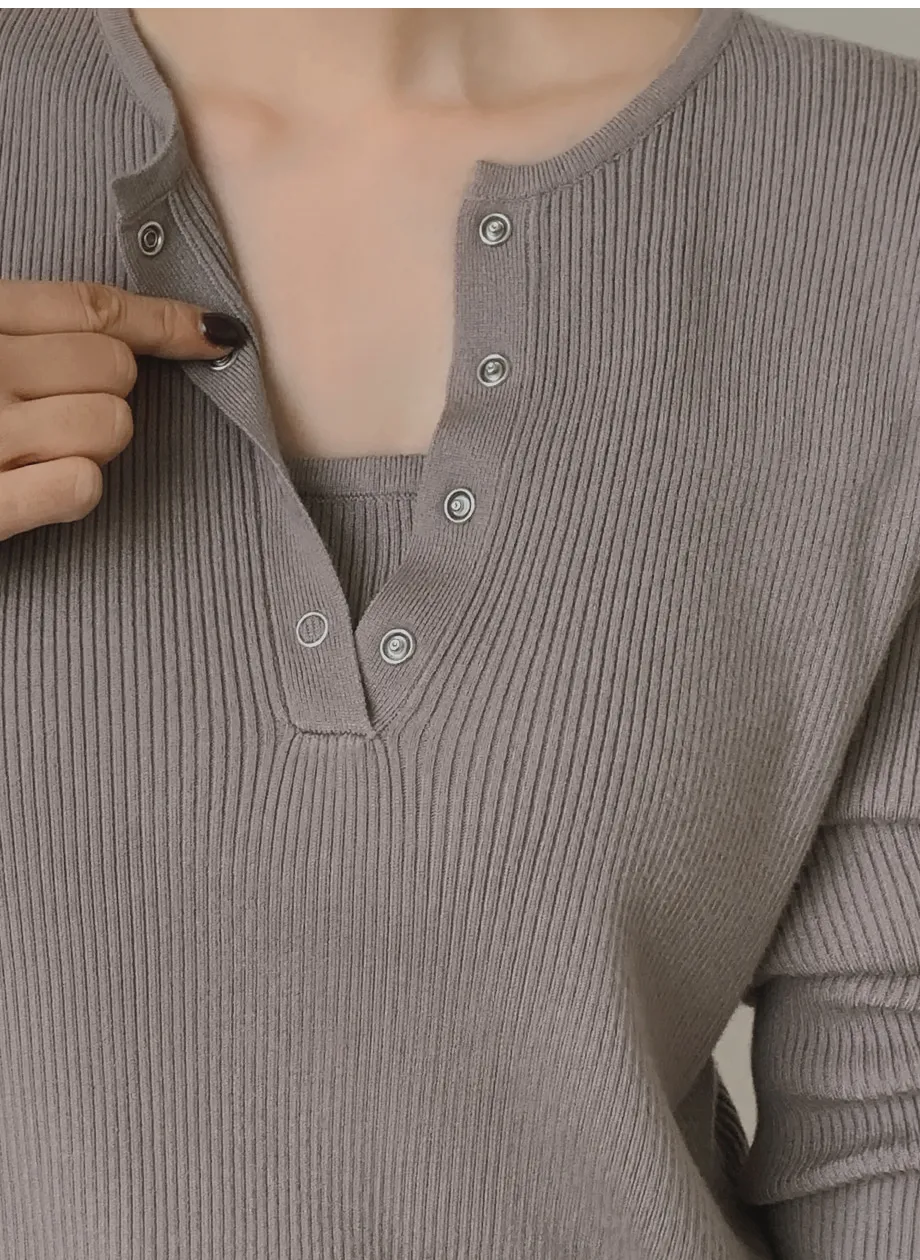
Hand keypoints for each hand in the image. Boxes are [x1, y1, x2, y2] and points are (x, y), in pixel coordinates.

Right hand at [0, 279, 238, 540]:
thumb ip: (22, 331)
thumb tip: (128, 337)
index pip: (93, 307)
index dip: (166, 322)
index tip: (215, 334)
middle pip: (114, 370)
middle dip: (106, 396)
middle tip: (53, 415)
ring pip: (109, 426)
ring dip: (93, 446)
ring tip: (35, 452)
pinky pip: (80, 485)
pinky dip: (74, 490)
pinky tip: (37, 486)